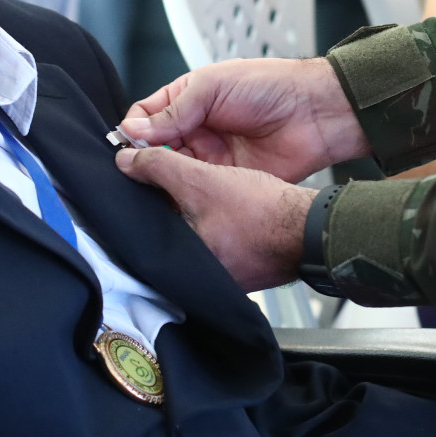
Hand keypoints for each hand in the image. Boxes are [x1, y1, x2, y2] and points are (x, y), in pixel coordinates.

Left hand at [116, 146, 312, 289]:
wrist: (309, 229)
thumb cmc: (261, 212)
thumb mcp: (203, 180)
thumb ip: (161, 167)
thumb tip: (126, 159)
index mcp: (178, 263)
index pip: (143, 228)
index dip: (141, 198)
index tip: (141, 176)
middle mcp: (192, 278)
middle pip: (165, 233)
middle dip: (164, 207)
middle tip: (164, 181)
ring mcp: (214, 275)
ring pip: (188, 235)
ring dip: (187, 213)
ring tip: (191, 191)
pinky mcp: (233, 269)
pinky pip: (209, 241)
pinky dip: (208, 223)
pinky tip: (215, 205)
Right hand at [119, 56, 368, 181]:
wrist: (315, 112)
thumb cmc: (270, 85)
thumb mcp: (213, 87)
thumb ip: (174, 111)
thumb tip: (133, 130)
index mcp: (188, 100)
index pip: (146, 118)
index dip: (132, 132)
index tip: (126, 146)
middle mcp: (195, 129)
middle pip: (153, 150)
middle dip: (141, 161)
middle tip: (133, 173)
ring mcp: (210, 156)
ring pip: (172, 173)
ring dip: (159, 181)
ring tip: (148, 189)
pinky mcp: (226, 180)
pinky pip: (197, 191)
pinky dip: (183, 198)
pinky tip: (172, 201)